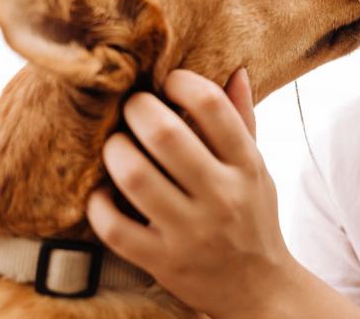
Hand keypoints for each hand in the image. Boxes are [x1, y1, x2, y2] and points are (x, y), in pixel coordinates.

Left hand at [86, 68, 297, 317]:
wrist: (260, 290)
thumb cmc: (252, 218)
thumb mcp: (257, 169)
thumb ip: (242, 121)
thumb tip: (236, 70)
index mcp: (246, 166)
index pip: (212, 105)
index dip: (181, 82)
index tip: (167, 83)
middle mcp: (221, 197)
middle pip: (165, 133)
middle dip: (137, 109)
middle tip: (130, 108)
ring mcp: (190, 232)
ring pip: (134, 175)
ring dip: (115, 150)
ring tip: (115, 145)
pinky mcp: (162, 262)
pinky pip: (114, 227)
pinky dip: (99, 203)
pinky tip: (104, 192)